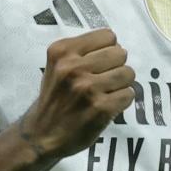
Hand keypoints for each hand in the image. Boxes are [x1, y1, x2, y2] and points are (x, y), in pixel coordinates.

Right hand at [20, 29, 135, 158]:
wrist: (41, 134)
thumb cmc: (54, 97)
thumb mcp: (57, 65)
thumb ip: (83, 52)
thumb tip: (118, 48)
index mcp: (61, 51)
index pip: (108, 36)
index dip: (108, 49)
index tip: (100, 63)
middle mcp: (73, 67)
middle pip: (120, 53)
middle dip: (117, 66)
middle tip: (105, 79)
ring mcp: (87, 88)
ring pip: (128, 73)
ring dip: (122, 84)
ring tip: (107, 92)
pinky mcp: (100, 108)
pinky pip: (129, 94)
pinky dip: (122, 100)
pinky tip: (108, 105)